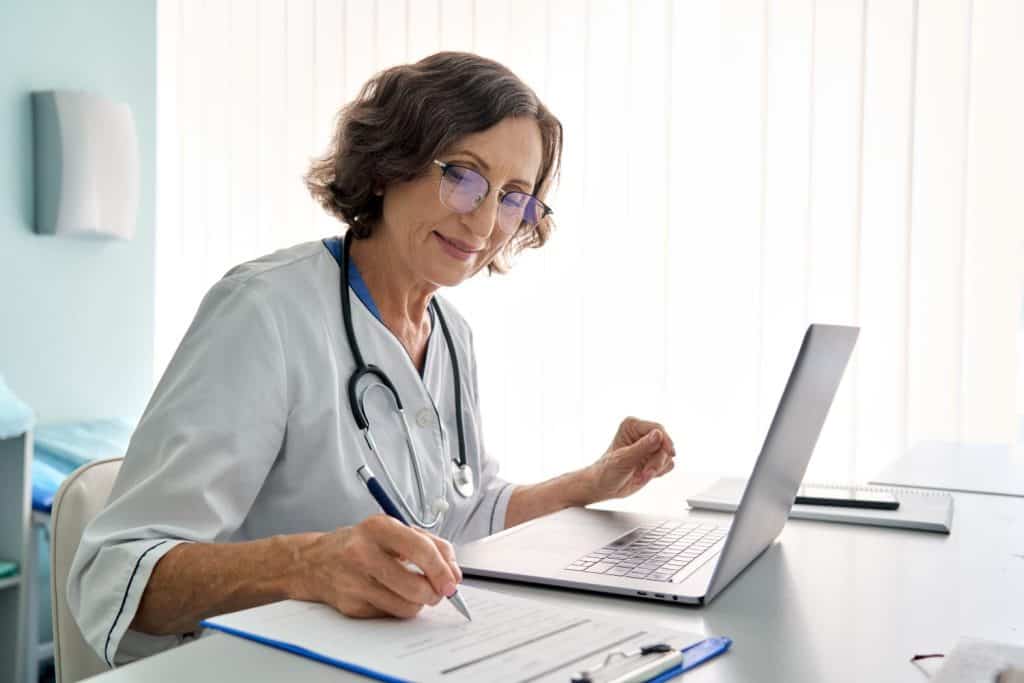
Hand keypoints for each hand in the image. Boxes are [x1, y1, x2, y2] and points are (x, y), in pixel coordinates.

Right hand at [292, 515, 461, 618]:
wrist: (315, 561)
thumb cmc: (361, 544)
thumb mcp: (394, 531)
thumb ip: (429, 544)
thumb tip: (453, 572)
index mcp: (379, 527)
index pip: (422, 549)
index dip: (443, 569)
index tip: (453, 581)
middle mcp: (363, 553)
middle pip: (415, 585)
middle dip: (435, 593)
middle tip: (439, 591)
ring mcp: (355, 581)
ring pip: (406, 606)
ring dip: (419, 603)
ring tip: (415, 591)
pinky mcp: (350, 606)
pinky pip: (390, 615)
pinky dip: (398, 608)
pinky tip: (391, 594)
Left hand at [585, 417, 676, 501]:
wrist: (603, 487)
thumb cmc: (607, 471)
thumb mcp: (624, 459)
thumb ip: (642, 447)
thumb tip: (658, 434)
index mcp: (632, 426)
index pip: (657, 428)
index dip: (665, 440)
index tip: (670, 453)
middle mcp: (642, 434)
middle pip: (665, 443)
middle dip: (657, 461)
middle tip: (646, 473)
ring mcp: (649, 447)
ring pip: (667, 455)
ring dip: (656, 468)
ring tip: (642, 476)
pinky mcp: (653, 459)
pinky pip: (668, 464)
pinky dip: (659, 472)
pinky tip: (645, 476)